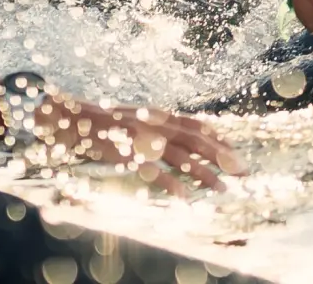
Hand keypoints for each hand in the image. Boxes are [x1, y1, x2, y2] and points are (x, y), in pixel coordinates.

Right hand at [30, 94, 244, 195]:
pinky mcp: (128, 152)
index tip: (234, 150)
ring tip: (223, 188)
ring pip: (181, 155)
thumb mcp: (133, 118)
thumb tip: (176, 136)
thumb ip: (153, 125)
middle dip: (221, 154)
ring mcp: (141, 137)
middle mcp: (152, 122)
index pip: (193, 123)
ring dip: (204, 173)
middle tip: (241, 170)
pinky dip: (172, 183)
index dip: (216, 136)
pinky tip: (185, 197)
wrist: (71, 119)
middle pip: (194, 138)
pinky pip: (154, 171)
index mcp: (155, 114)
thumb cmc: (102, 122)